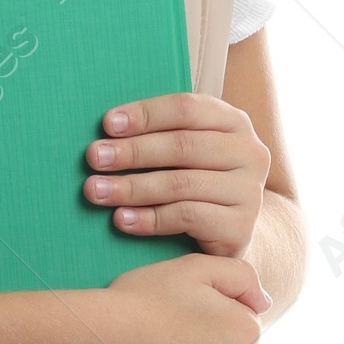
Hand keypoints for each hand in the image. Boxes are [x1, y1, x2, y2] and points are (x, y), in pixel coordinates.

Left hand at [84, 90, 270, 258]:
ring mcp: (250, 192)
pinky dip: (149, 218)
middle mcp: (249, 153)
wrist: (230, 235)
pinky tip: (121, 219)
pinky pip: (187, 218)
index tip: (107, 124)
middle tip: (93, 157)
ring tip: (97, 191)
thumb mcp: (188, 153)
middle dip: (132, 151)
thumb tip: (107, 128)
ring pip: (181, 184)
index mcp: (234, 122)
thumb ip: (161, 135)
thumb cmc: (197, 184)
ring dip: (132, 187)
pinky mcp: (241, 228)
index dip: (145, 114)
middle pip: (182, 146)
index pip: (186, 108)